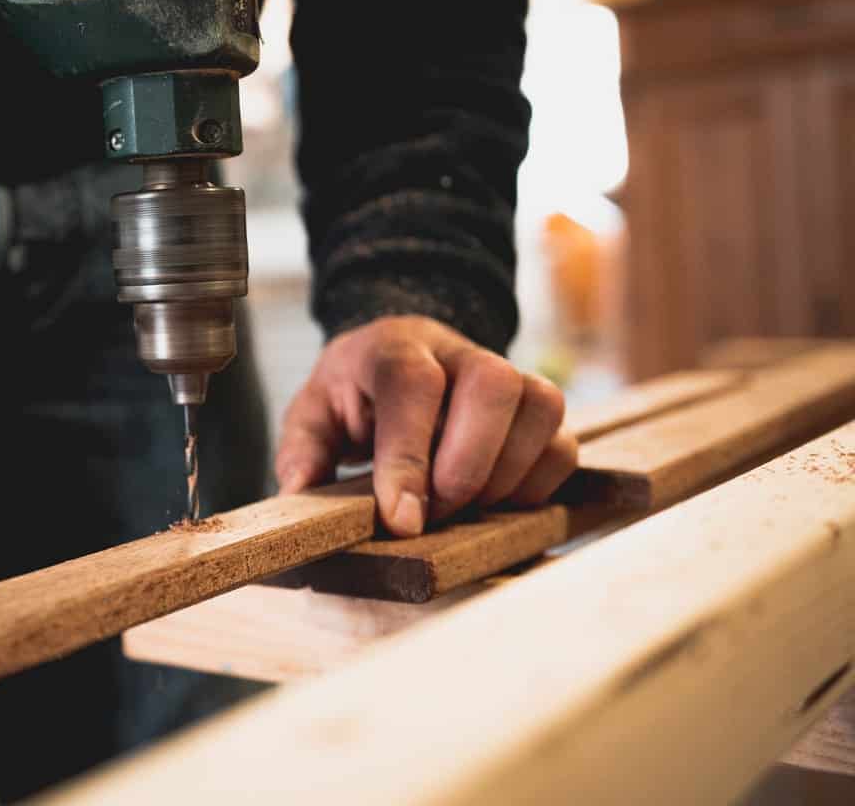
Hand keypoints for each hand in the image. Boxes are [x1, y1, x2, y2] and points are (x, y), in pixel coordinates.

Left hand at [274, 316, 577, 536]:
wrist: (398, 358)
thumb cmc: (354, 396)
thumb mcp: (313, 415)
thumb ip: (303, 451)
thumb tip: (303, 492)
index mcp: (394, 347)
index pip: (411, 384)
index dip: (409, 455)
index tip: (403, 520)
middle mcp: (458, 352)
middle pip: (493, 383)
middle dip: (467, 466)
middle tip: (435, 512)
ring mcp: (508, 375)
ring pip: (541, 407)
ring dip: (505, 477)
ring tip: (462, 506)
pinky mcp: (538, 411)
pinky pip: (563, 445)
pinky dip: (535, 486)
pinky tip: (494, 501)